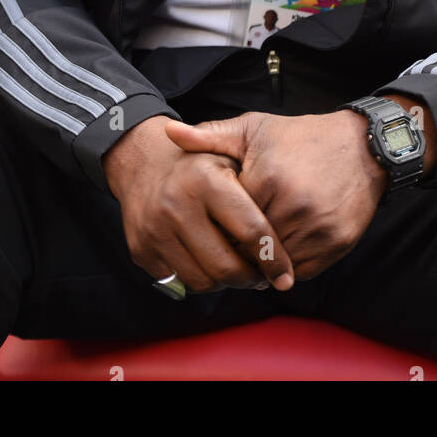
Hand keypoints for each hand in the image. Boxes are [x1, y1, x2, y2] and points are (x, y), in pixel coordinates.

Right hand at [103, 115, 294, 295]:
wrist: (142, 163)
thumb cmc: (200, 162)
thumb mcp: (229, 154)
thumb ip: (261, 182)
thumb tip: (295, 225)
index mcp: (204, 179)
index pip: (251, 231)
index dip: (273, 258)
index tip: (286, 274)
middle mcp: (176, 204)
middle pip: (227, 267)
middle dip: (252, 278)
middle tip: (264, 276)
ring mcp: (155, 230)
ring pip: (204, 281)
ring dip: (227, 283)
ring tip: (240, 270)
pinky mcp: (142, 251)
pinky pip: (181, 282)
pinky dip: (202, 280)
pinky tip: (213, 264)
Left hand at [164, 110, 387, 281]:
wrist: (360, 147)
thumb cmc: (299, 138)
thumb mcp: (253, 130)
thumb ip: (210, 137)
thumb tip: (169, 133)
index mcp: (267, 177)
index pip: (228, 221)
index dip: (220, 223)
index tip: (216, 220)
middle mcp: (294, 205)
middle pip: (249, 246)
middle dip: (239, 245)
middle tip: (233, 239)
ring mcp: (318, 226)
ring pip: (275, 263)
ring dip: (263, 260)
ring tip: (256, 245)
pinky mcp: (337, 243)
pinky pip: (302, 270)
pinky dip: (289, 265)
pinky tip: (283, 245)